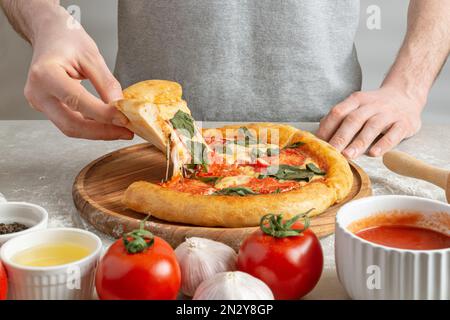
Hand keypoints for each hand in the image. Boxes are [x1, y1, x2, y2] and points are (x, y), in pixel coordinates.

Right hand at [23, 5, 132, 139]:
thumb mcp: (92, 56)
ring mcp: (39, 102)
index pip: (76, 101)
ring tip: (121, 130)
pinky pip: (70, 121)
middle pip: (71, 124)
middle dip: (101, 132)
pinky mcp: (46, 107)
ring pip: (70, 127)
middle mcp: (37, 92)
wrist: (50, 35)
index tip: (125, 119)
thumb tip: (120, 108)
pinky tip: (108, 124)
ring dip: (98, 132)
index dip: (102, 114)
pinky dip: (91, 125)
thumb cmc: (67, 39)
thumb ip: (106, 83)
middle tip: (126, 132)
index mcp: (45, 74)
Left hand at [316, 86, 423, 158]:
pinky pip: (394, 134)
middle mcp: (372, 105)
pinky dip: (383, 144)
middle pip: (353, 120)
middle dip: (340, 137)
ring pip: (372, 127)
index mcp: (356, 100)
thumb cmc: (375, 107)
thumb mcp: (356, 106)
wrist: (406, 95)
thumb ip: (340, 119)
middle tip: (332, 153)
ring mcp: (389, 113)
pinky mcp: (404, 123)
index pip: (338, 112)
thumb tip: (319, 137)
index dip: (327, 128)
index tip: (319, 143)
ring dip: (359, 142)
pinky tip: (374, 154)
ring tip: (348, 155)